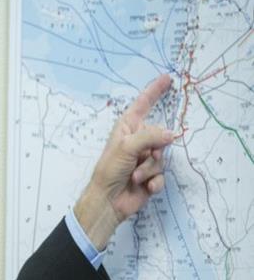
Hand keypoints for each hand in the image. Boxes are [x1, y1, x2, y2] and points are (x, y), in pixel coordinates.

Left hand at [74, 74, 173, 249]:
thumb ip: (150, 136)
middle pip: (160, 136)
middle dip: (153, 150)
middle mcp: (137, 141)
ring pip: (162, 158)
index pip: (143, 105)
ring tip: (135, 176)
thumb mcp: (126, 148)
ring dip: (150, 169)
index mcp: (127, 129)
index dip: (154, 91)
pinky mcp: (150, 176)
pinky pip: (162, 175)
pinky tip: (144, 187)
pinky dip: (154, 181)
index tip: (167, 78)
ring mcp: (145, 159)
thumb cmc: (109, 171)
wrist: (107, 202)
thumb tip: (171, 134)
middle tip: (139, 159)